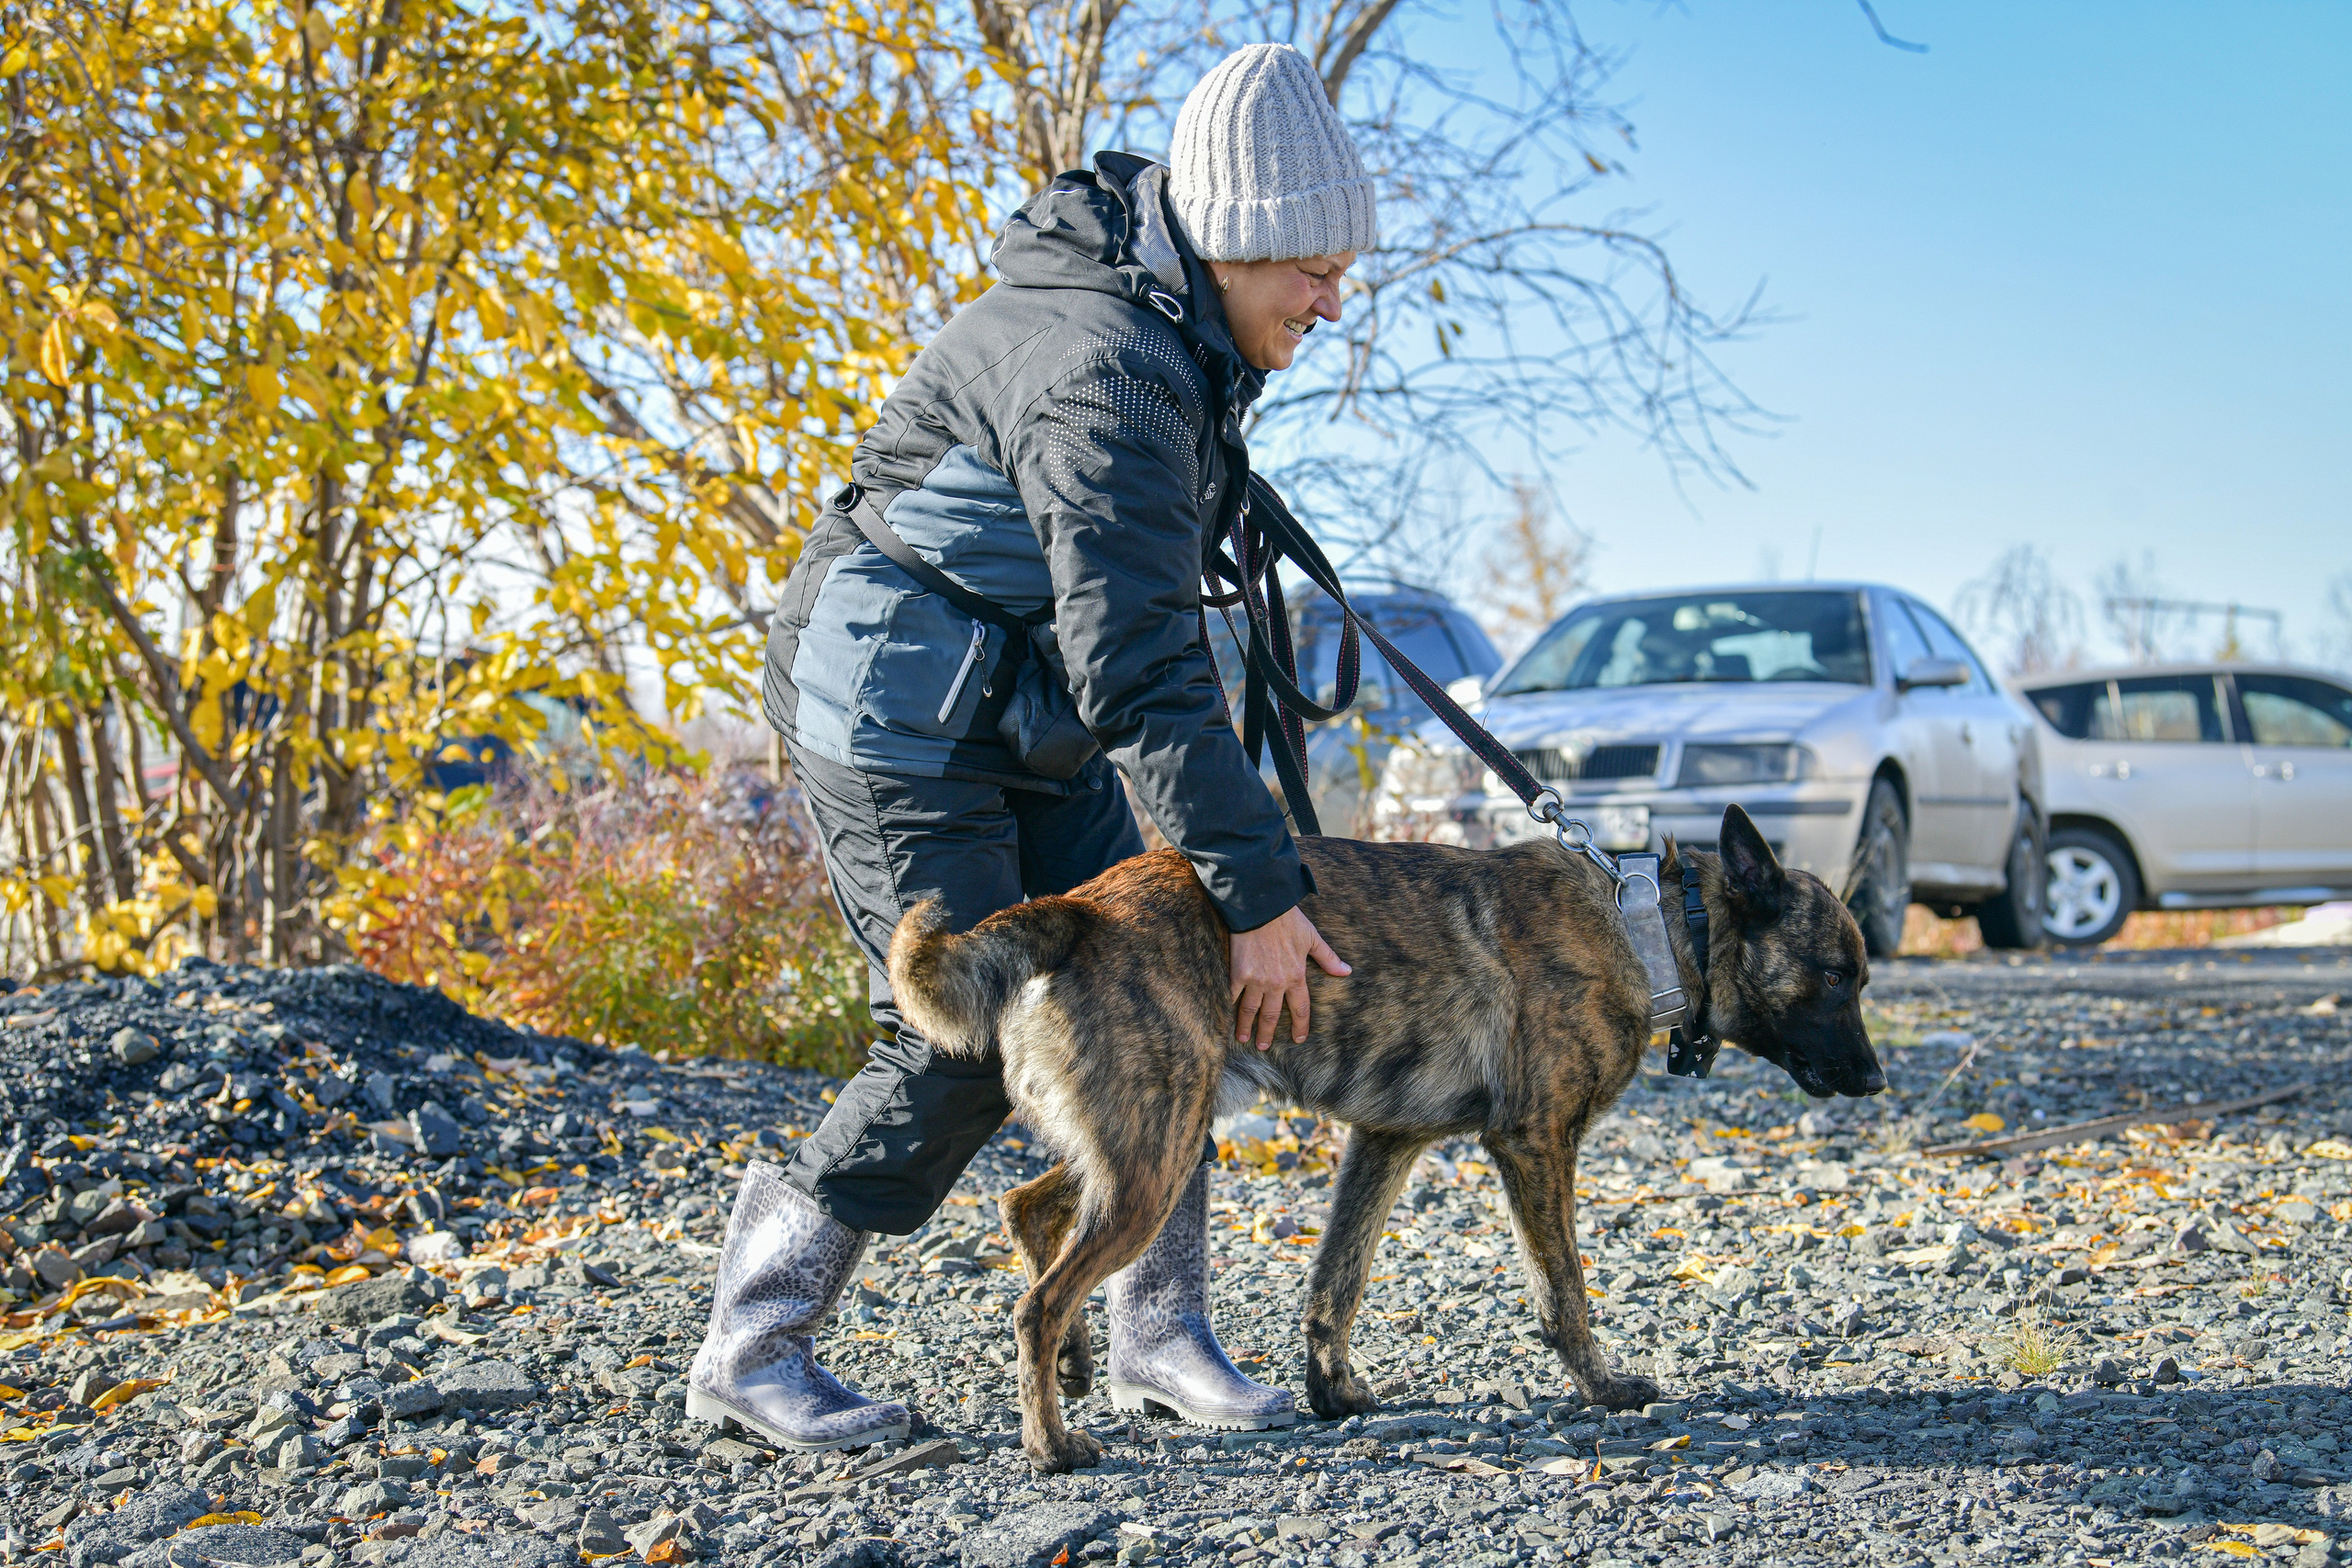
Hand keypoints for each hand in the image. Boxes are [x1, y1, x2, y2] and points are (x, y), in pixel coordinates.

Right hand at [1229, 907, 1349, 1048]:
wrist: (1262, 906)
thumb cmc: (1288, 919)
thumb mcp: (1312, 938)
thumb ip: (1328, 958)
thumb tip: (1347, 971)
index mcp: (1296, 976)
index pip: (1300, 1009)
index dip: (1300, 1026)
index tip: (1298, 1039)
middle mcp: (1276, 983)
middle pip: (1272, 1016)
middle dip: (1267, 1033)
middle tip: (1263, 1046)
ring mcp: (1256, 980)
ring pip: (1251, 1011)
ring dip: (1246, 1027)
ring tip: (1243, 1038)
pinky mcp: (1238, 973)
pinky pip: (1232, 996)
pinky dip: (1228, 1007)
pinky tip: (1224, 1016)